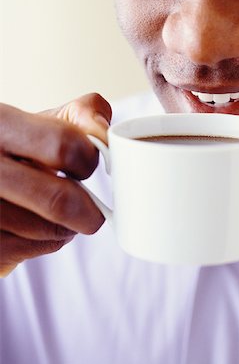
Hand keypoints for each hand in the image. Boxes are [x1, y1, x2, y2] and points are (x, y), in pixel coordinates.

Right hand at [0, 93, 111, 276]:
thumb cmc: (22, 148)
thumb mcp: (45, 121)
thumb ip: (81, 115)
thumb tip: (104, 131)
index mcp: (0, 123)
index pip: (64, 145)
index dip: (88, 160)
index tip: (88, 165)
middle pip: (60, 199)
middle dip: (89, 211)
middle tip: (94, 213)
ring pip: (51, 229)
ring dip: (68, 227)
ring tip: (57, 215)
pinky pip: (34, 248)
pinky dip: (47, 242)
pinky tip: (35, 227)